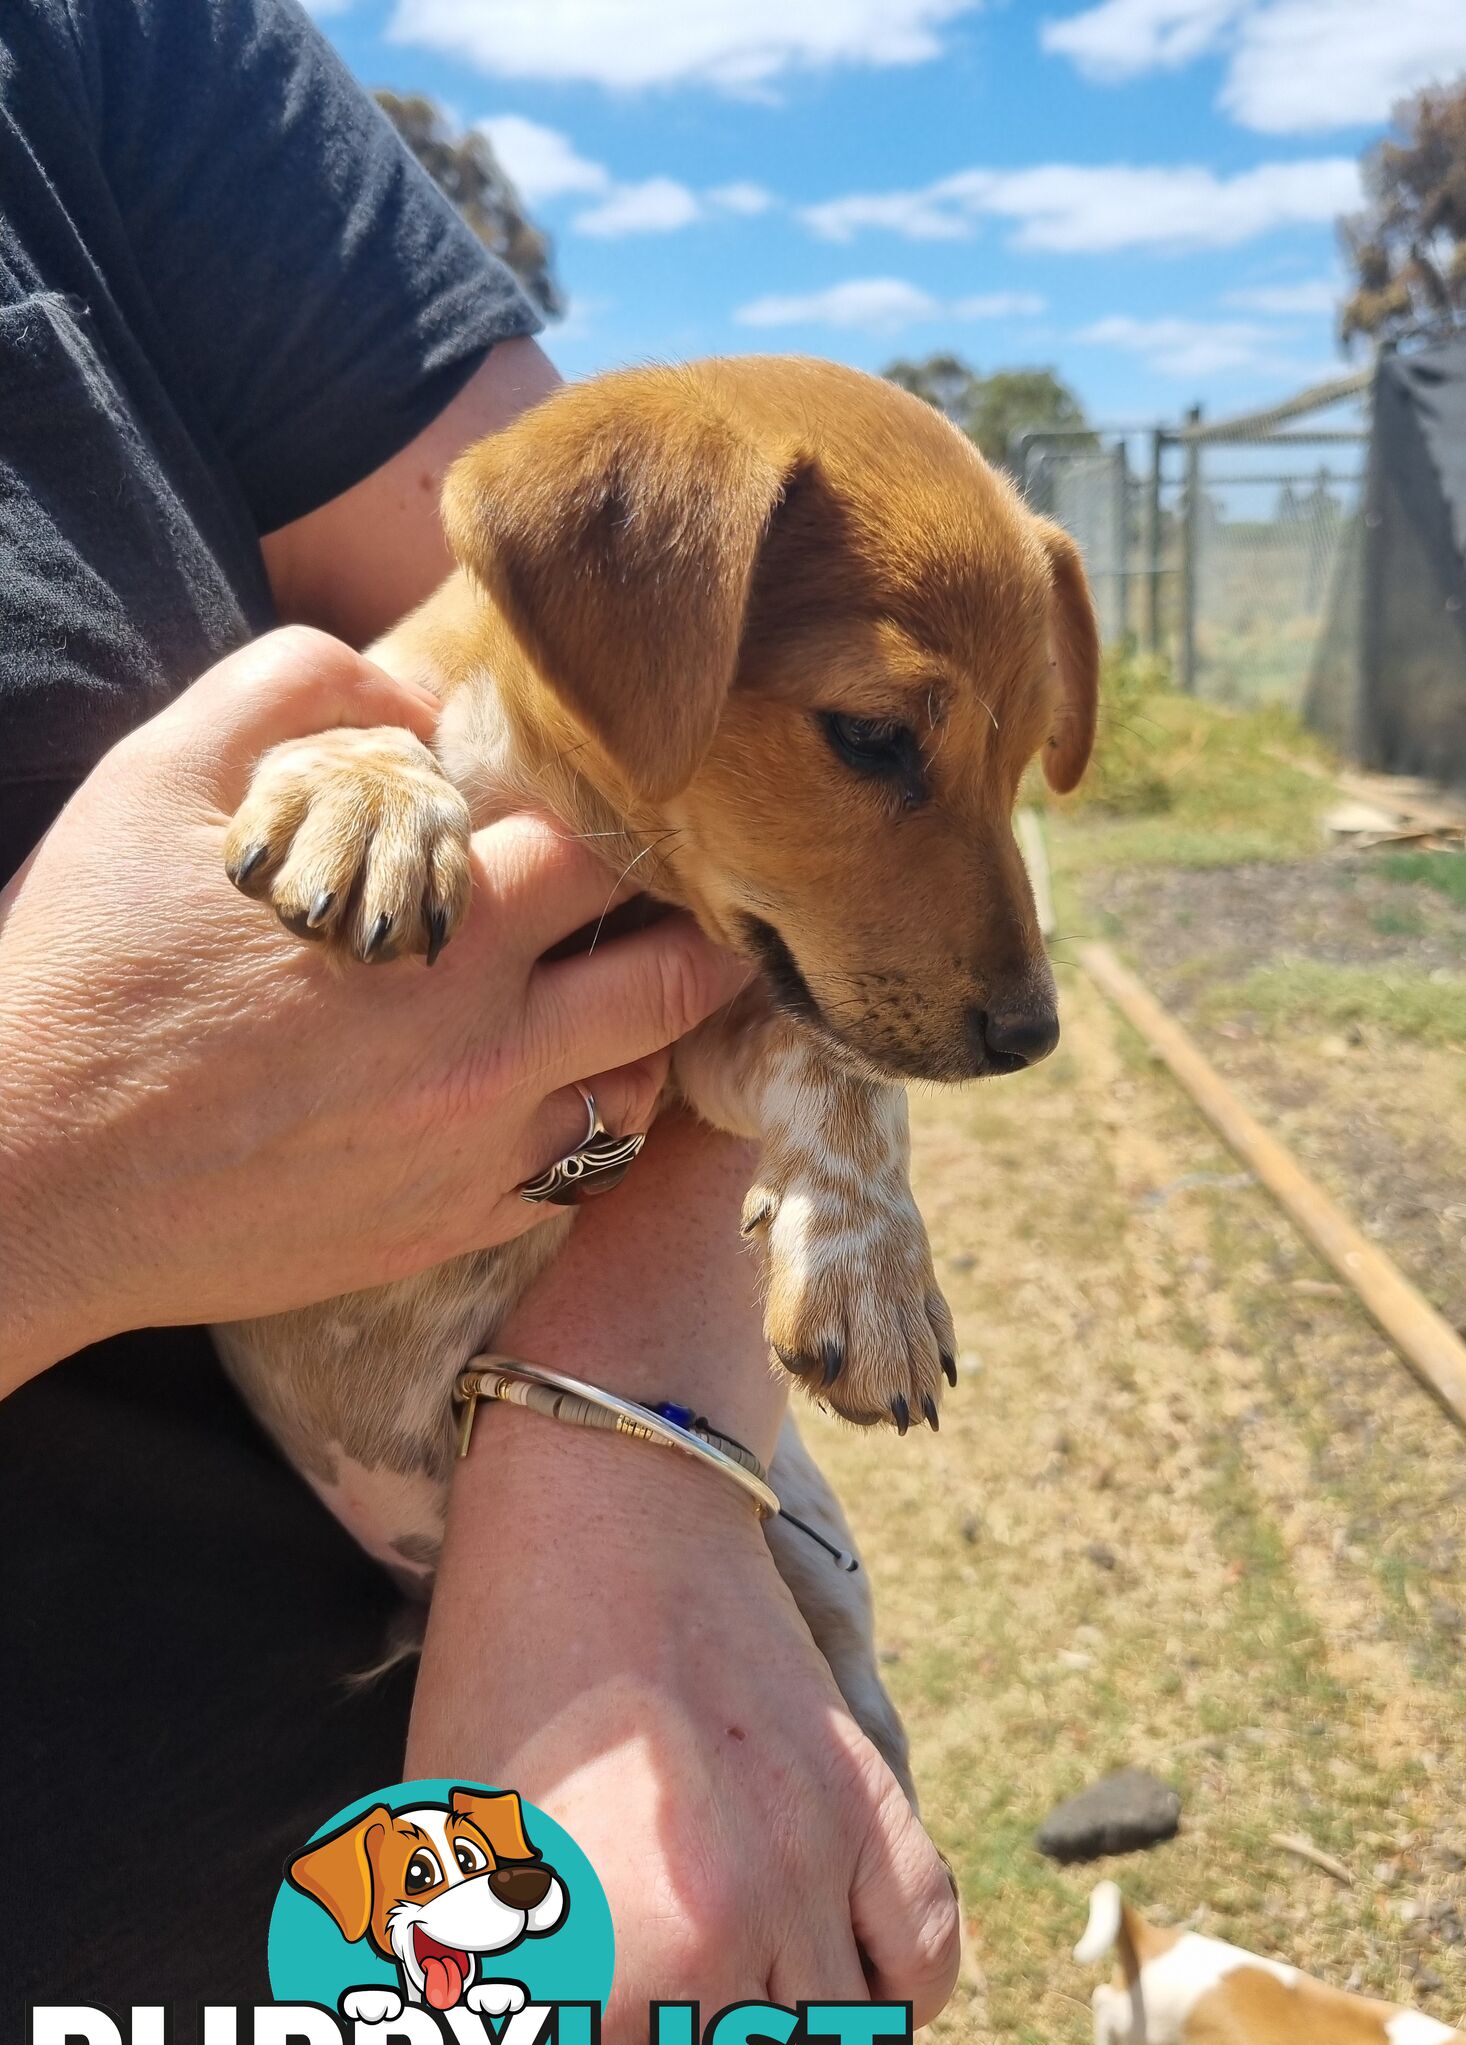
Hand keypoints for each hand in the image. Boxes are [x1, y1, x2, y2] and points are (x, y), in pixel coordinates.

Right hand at [0, 628, 748, 1392]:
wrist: (26, 1178)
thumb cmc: (84, 973)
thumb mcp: (158, 781)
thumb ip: (295, 691)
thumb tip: (412, 688)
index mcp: (441, 925)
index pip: (606, 848)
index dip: (623, 815)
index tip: (623, 806)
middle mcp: (487, 1048)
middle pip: (671, 977)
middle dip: (694, 926)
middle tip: (691, 900)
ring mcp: (475, 1154)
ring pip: (639, 1089)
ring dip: (644, 1035)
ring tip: (615, 991)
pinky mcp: (444, 1231)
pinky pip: (572, 1179)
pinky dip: (578, 1126)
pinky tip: (538, 1088)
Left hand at [407, 1425, 958, 2044]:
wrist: (603, 1509)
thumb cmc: (500, 1676)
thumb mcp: (437, 1849)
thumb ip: (447, 2020)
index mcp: (585, 1957)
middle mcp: (714, 1934)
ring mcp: (809, 1867)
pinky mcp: (870, 1801)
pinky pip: (928, 1960)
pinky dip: (893, 1997)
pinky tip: (831, 1977)